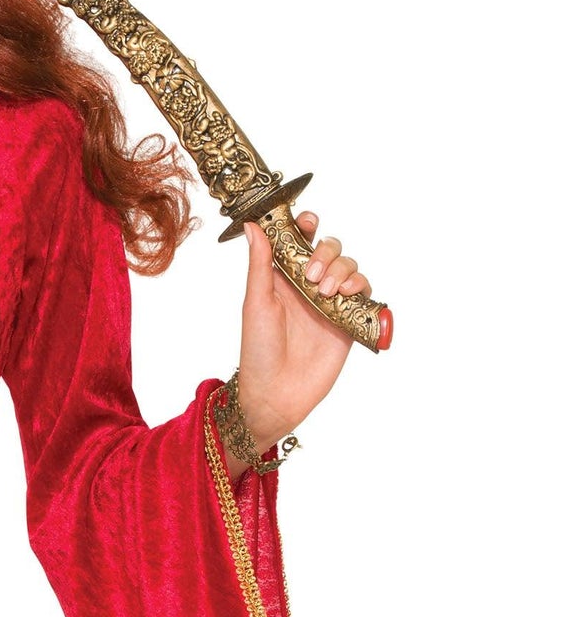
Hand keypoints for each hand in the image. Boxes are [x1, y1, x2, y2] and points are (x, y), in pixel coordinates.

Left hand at [234, 210, 373, 460]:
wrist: (276, 394)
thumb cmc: (258, 351)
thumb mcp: (256, 302)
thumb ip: (260, 263)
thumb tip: (252, 224)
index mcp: (282, 277)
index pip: (299, 239)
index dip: (306, 225)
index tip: (307, 221)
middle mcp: (308, 285)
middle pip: (329, 248)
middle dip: (325, 252)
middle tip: (313, 277)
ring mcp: (329, 302)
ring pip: (348, 266)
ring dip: (342, 269)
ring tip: (327, 291)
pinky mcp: (347, 321)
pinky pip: (363, 292)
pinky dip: (360, 285)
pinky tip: (346, 293)